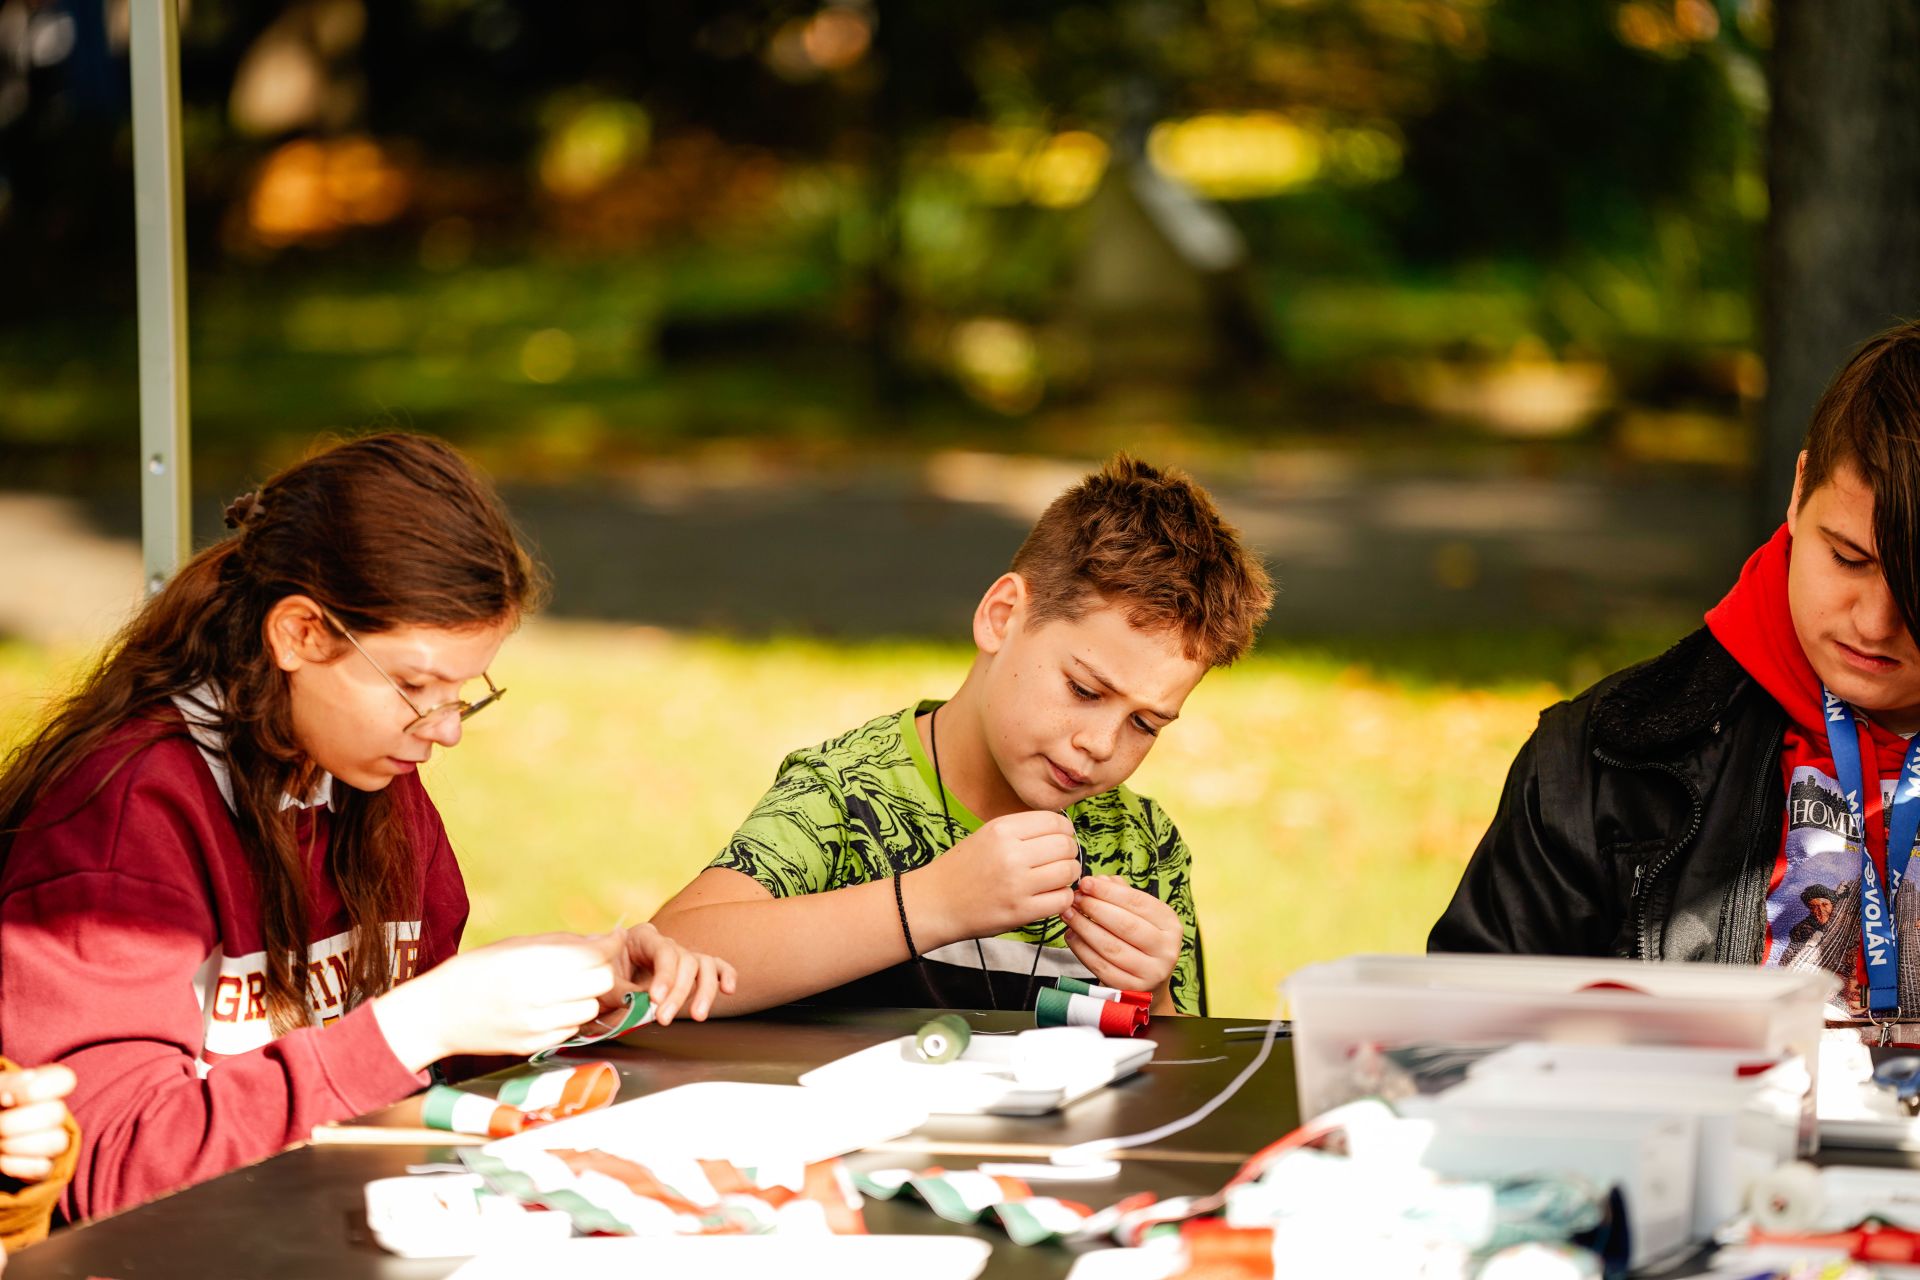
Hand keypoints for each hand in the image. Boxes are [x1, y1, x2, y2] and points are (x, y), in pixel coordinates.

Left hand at [0, 1063, 75, 1181]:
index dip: (35, 1089)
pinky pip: (42, 1168)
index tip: (6, 1098)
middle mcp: (56, 1114)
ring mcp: (53, 1142)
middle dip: (15, 1122)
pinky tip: (2, 1159)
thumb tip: (21, 1086)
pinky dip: (15, 1164)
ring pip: (57, 1142)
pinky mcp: (46, 1169)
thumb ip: (7, 1082)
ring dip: (16, 1144)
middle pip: (57, 1113)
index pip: (65, 1079)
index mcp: (45, 1088)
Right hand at [373, 932, 620, 1070]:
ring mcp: (538, 1025)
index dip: (610, 944)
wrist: (438, 1012)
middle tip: (588, 963)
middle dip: (601, 968)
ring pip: (591, 1008)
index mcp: (534, 963)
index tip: (612, 939)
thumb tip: (602, 939)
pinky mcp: (534, 1045)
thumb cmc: (477, 969)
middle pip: (602, 981)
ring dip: (587, 995)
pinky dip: (570, 1017)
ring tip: (568, 987)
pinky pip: (572, 1029)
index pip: (596, 954)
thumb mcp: (516, 944)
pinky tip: (552, 1007)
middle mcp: (540, 996)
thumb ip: (561, 942)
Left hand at [610, 924, 736, 1024]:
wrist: (605, 979)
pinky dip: (725, 976)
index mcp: (642, 938)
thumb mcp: (604, 981)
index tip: (655, 998)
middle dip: (678, 992)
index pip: (662, 950)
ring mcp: (683, 956)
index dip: (663, 975)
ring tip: (698, 1015)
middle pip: (685, 961)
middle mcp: (667, 943)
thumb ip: (619, 990)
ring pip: (704, 966)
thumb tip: (634, 1002)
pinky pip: (716, 968)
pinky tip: (729, 989)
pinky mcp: (694, 970)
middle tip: (665, 1018)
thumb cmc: (604, 978)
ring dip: (704, 991)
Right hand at [914, 811, 1081, 941]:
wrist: (936, 902)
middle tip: (1060, 860)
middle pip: (1066, 846)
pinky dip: (1063, 897)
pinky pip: (1062, 899)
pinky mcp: (1020, 911)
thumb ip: (1023, 830)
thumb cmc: (964, 867)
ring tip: (1056, 879)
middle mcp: (1011, 854)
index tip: (1061, 839)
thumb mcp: (988, 834)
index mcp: (1002, 829)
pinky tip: (1051, 895)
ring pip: (1068, 872)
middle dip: (1069, 853)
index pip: (1056, 821)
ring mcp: (1017, 884)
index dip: (1065, 831)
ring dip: (1069, 875)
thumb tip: (1063, 830)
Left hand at [1062, 875, 1181, 991]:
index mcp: (1170, 924)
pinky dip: (1083, 950)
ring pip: (1112, 947)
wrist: (1149, 982)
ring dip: (1085, 927)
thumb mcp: (1139, 915)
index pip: (1138, 902)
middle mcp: (1166, 949)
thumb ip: (1121, 894)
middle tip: (1075, 898)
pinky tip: (1072, 936)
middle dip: (1095, 908)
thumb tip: (1099, 880)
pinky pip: (1102, 968)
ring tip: (1069, 915)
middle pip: (1126, 925)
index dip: (1109, 891)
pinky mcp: (1133, 990)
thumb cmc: (1140, 940)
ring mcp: (1152, 972)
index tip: (1086, 882)